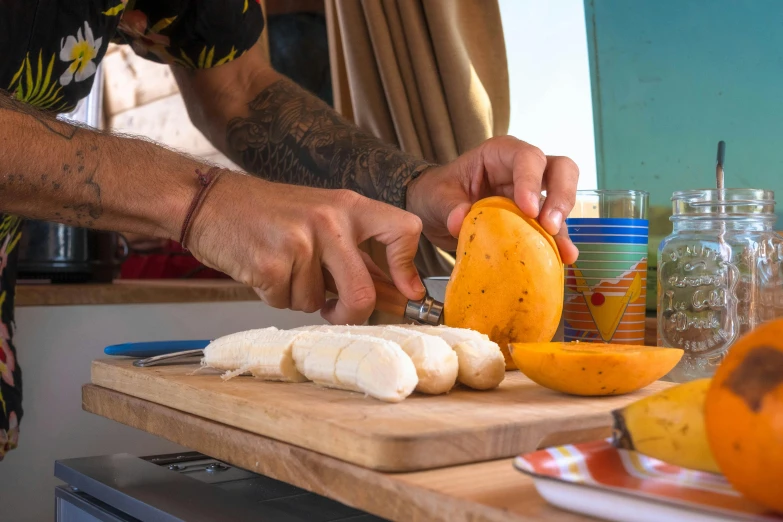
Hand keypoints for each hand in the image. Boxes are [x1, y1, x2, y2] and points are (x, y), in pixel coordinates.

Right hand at [187, 172, 424, 323]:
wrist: (211, 202)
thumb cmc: (268, 213)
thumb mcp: (320, 215)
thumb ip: (355, 249)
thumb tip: (394, 289)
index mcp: (348, 206)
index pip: (404, 229)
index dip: (409, 268)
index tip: (407, 292)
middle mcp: (329, 221)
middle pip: (363, 292)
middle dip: (351, 313)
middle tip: (336, 311)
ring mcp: (300, 243)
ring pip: (317, 303)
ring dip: (301, 297)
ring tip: (283, 268)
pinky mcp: (271, 265)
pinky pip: (287, 304)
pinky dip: (276, 296)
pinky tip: (264, 270)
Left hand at [405, 136, 578, 263]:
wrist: (434, 214)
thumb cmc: (437, 193)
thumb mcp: (437, 196)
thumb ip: (449, 206)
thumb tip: (460, 221)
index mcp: (500, 154)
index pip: (527, 158)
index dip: (531, 181)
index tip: (527, 209)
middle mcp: (523, 171)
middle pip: (561, 170)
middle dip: (561, 196)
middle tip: (549, 225)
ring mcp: (531, 195)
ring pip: (562, 200)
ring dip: (563, 226)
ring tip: (563, 251)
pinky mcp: (532, 220)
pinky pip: (552, 229)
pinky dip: (558, 243)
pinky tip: (563, 259)